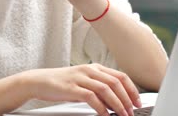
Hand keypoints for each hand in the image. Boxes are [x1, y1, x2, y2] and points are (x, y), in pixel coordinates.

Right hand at [22, 64, 140, 115]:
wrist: (39, 81)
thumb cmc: (62, 83)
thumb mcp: (83, 81)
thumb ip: (98, 88)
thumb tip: (115, 101)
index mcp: (94, 67)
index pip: (120, 76)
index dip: (132, 90)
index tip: (137, 102)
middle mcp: (89, 70)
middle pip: (116, 83)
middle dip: (127, 99)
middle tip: (131, 112)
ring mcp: (80, 78)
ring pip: (106, 89)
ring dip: (117, 104)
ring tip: (122, 115)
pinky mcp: (72, 88)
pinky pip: (91, 97)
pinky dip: (101, 108)